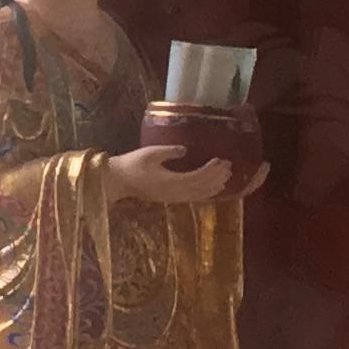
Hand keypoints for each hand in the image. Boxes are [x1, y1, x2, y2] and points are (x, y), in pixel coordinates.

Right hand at [106, 145, 239, 206]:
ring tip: (226, 176)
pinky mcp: (171, 199)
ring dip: (214, 185)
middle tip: (229, 166)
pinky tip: (212, 188)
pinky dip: (206, 192)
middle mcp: (176, 193)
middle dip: (217, 177)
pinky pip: (194, 197)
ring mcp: (174, 198)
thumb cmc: (132, 164)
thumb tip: (185, 149)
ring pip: (199, 194)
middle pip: (202, 187)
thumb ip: (169, 151)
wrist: (119, 181)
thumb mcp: (150, 153)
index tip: (222, 160)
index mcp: (171, 181)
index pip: (198, 177)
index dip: (212, 170)